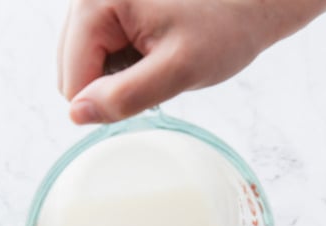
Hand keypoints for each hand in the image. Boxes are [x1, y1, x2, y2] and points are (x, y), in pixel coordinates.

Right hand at [58, 0, 325, 123]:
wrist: (255, 0)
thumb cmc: (225, 27)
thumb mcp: (178, 70)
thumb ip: (125, 96)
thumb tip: (77, 115)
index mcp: (97, 0)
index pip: (70, 79)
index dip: (105, 101)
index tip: (149, 90)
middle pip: (72, 69)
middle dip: (110, 85)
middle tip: (156, 74)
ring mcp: (101, 0)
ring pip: (86, 63)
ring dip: (118, 76)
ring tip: (158, 60)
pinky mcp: (113, 7)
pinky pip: (102, 51)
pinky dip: (125, 63)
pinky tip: (155, 53)